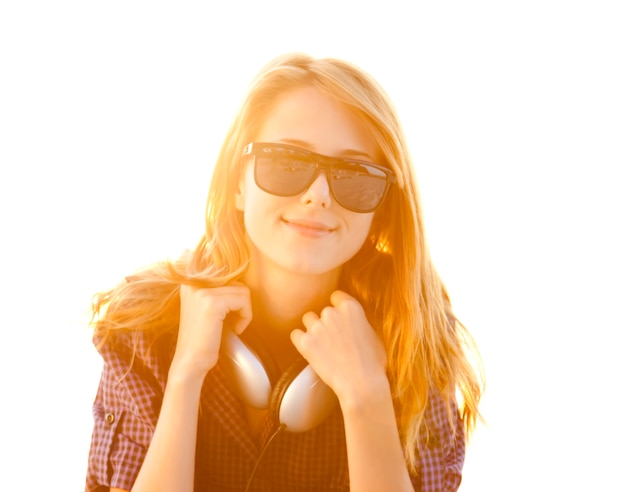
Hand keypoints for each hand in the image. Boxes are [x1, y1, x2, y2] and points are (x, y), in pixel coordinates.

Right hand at [172, 283, 251, 378]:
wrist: (190, 362)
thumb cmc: (203, 338)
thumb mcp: (207, 308)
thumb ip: (219, 291)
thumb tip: (242, 281)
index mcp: (190, 281)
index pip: (226, 275)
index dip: (235, 296)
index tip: (230, 314)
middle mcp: (193, 282)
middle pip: (235, 281)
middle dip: (241, 303)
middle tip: (234, 322)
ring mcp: (202, 292)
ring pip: (242, 290)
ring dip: (245, 310)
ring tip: (235, 326)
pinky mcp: (212, 303)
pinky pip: (243, 300)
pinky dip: (246, 316)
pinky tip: (236, 330)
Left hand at [290, 290, 387, 406]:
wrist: (362, 384)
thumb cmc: (373, 363)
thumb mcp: (374, 335)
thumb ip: (360, 322)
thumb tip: (354, 322)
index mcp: (350, 307)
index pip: (336, 296)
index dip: (338, 307)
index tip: (339, 318)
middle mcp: (331, 313)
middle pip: (323, 311)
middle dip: (327, 322)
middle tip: (334, 339)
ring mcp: (317, 327)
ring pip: (308, 320)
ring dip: (313, 329)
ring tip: (323, 345)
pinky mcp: (305, 343)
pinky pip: (295, 334)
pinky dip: (301, 341)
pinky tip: (310, 349)